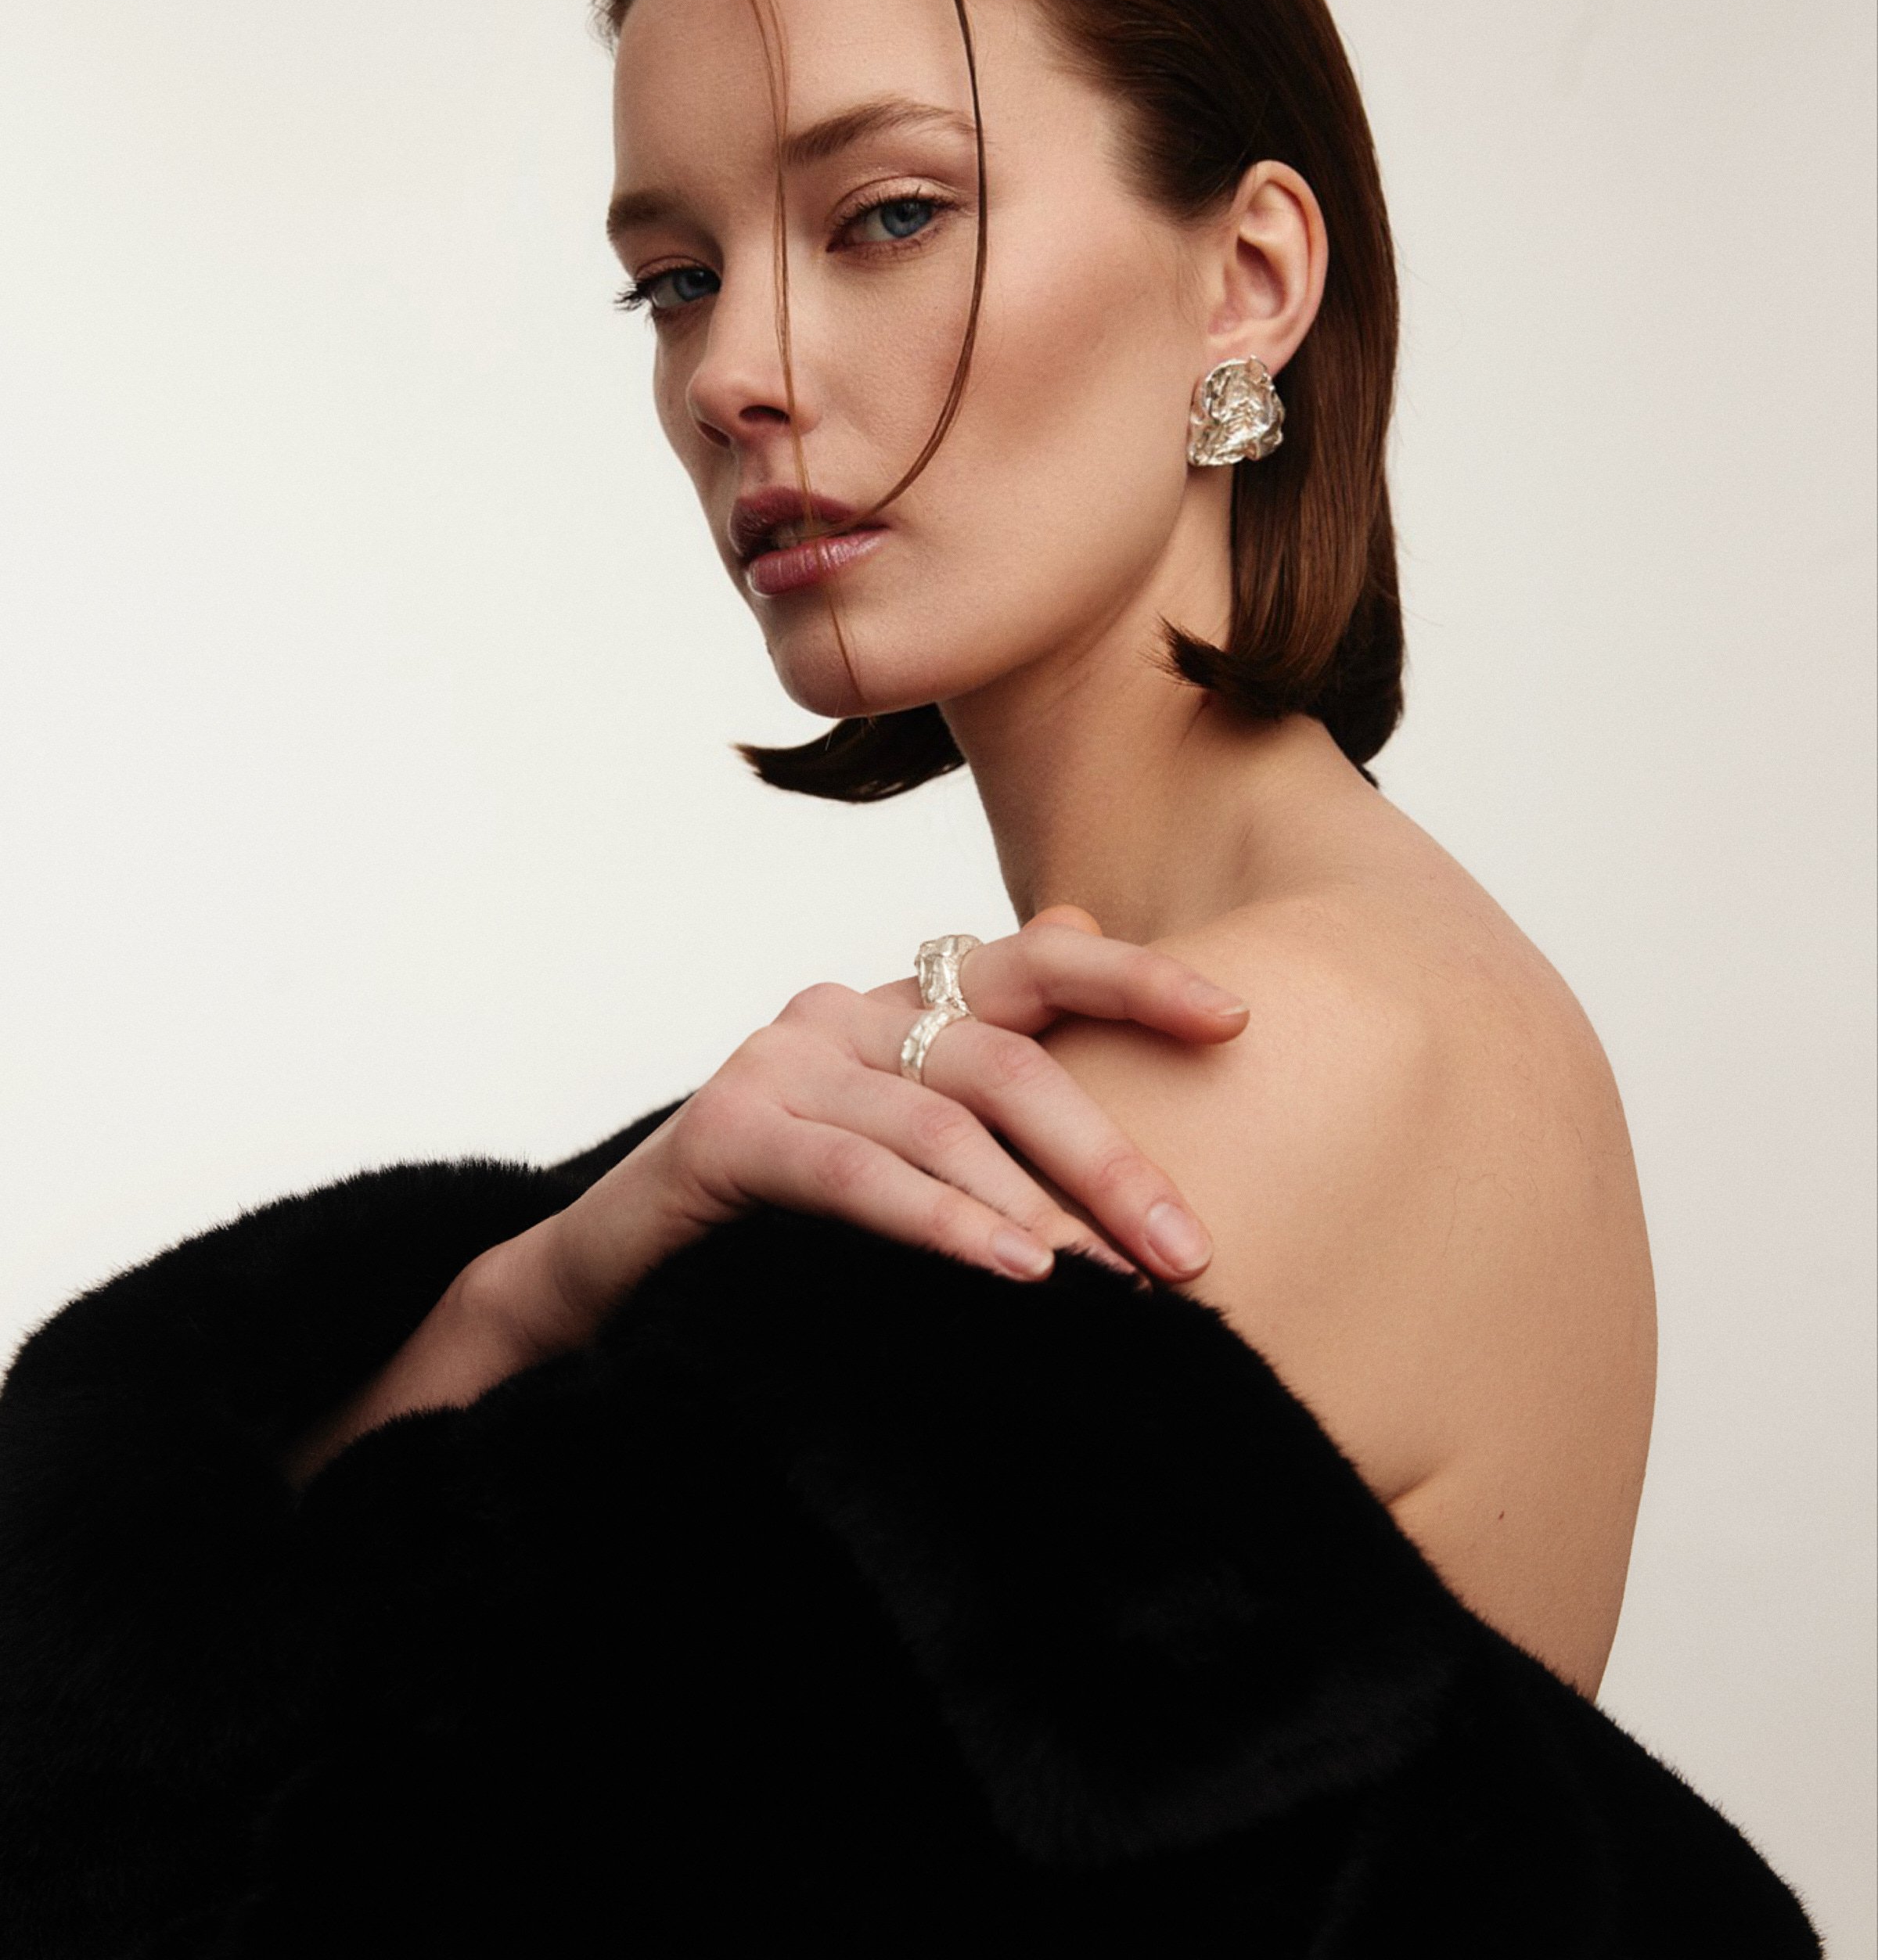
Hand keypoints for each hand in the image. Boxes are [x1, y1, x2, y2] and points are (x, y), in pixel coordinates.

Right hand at [525, 906, 1245, 1349]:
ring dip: (1044, 1205)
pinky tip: (1014, 1271)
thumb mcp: (903, 1142)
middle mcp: (842, 1011)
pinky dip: (943, 1221)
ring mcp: (780, 1059)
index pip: (1034, 963)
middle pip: (1009, 1055)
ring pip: (944, 1117)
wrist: (613, 1283)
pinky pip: (858, 1170)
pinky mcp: (727, 1127)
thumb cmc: (781, 1219)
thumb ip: (988, 1064)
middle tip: (1192, 1251)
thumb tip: (1089, 931)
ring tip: (1121, 1283)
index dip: (1135, 978)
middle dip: (1112, 1156)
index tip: (1236, 1022)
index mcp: (897, 1006)